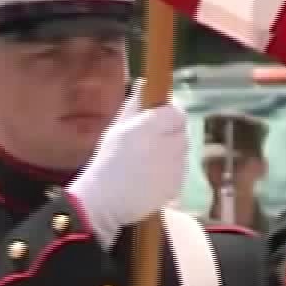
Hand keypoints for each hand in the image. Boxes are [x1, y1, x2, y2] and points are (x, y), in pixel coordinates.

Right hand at [66, 94, 187, 247]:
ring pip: (181, 152)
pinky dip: (168, 173)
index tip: (153, 124)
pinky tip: (149, 179)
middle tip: (145, 146)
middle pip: (180, 131)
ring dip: (169, 154)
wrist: (104, 202)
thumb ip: (135, 106)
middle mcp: (168, 143)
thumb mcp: (116, 129)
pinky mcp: (178, 184)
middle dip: (168, 135)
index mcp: (151, 126)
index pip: (175, 112)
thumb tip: (145, 83)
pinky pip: (178, 172)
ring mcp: (176, 165)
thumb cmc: (106, 163)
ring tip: (145, 165)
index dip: (166, 116)